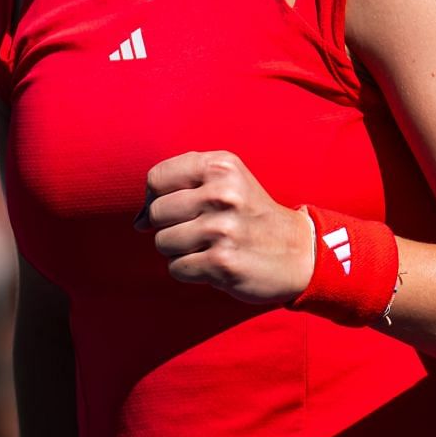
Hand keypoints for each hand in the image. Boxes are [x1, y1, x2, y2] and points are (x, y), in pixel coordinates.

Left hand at [135, 151, 314, 305]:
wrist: (298, 252)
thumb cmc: (251, 214)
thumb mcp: (226, 181)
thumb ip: (180, 185)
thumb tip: (137, 221)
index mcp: (221, 166)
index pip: (156, 178)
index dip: (157, 197)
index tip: (178, 208)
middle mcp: (222, 194)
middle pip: (155, 213)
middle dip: (169, 226)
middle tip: (198, 230)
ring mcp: (222, 229)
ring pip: (163, 242)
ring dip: (179, 251)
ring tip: (208, 247)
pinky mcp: (222, 262)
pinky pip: (176, 268)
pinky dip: (189, 270)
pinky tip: (213, 263)